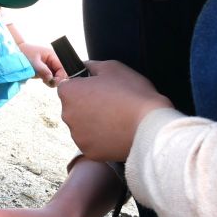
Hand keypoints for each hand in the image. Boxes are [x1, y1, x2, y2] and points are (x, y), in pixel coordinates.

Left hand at [18, 42, 65, 86]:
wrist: (16, 54)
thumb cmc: (25, 55)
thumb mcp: (33, 62)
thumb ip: (43, 70)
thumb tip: (51, 78)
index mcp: (52, 55)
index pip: (62, 68)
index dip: (60, 76)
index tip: (52, 82)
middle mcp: (53, 60)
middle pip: (62, 73)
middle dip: (57, 79)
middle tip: (47, 82)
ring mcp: (50, 66)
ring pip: (57, 76)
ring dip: (53, 81)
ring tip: (44, 81)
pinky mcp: (46, 71)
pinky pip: (52, 78)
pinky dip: (49, 81)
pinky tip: (44, 80)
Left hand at [57, 59, 172, 161]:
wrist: (149, 126)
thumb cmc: (132, 94)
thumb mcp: (113, 68)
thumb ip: (92, 65)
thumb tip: (84, 66)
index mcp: (69, 92)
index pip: (67, 86)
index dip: (82, 86)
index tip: (97, 89)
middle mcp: (66, 114)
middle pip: (72, 107)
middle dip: (86, 105)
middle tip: (109, 104)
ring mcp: (76, 135)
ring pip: (81, 126)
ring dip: (92, 123)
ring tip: (115, 119)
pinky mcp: (88, 151)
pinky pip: (91, 142)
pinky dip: (101, 139)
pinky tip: (116, 132)